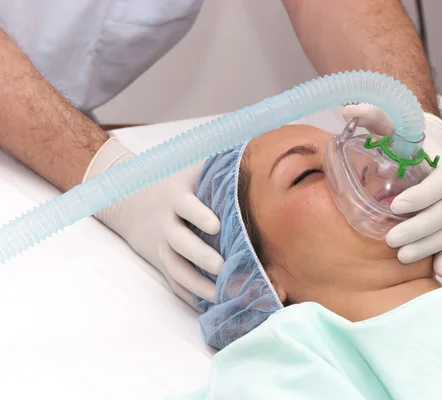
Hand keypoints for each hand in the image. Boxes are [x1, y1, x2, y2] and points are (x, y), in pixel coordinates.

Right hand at [83, 138, 223, 305]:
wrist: (126, 196)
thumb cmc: (171, 180)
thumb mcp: (188, 166)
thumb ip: (216, 162)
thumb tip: (255, 147)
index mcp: (176, 196)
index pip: (186, 206)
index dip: (199, 214)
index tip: (217, 225)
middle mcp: (167, 223)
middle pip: (181, 244)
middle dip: (201, 257)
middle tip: (224, 268)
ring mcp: (161, 246)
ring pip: (177, 269)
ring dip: (198, 285)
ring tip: (221, 296)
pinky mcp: (160, 262)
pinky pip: (173, 283)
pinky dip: (189, 296)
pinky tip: (209, 307)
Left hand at [342, 104, 441, 277]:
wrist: (432, 146)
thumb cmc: (408, 137)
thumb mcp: (393, 124)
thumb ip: (373, 115)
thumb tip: (346, 109)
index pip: (440, 184)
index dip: (421, 197)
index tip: (396, 206)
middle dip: (419, 229)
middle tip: (391, 241)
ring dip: (427, 247)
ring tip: (402, 257)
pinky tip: (438, 275)